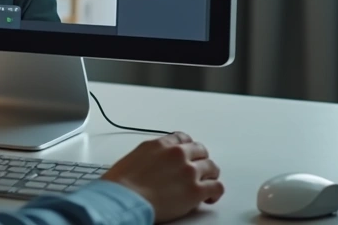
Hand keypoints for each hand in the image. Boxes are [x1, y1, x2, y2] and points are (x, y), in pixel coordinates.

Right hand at [100, 132, 222, 222]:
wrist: (124, 199)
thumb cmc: (121, 185)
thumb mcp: (132, 158)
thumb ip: (150, 157)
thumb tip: (154, 164)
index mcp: (160, 145)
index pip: (182, 138)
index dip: (188, 147)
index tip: (188, 153)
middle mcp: (177, 154)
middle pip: (200, 150)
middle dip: (200, 160)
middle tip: (199, 169)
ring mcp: (189, 171)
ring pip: (212, 167)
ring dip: (210, 176)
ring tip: (207, 184)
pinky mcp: (196, 190)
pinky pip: (217, 187)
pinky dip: (215, 192)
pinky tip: (210, 198)